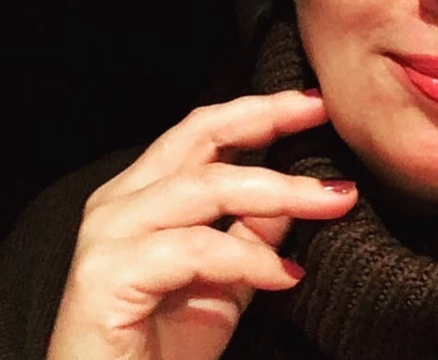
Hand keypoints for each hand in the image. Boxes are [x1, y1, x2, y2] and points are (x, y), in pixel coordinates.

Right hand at [47, 91, 356, 359]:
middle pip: (200, 135)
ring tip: (333, 202)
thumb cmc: (166, 345)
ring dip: (279, 190)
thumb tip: (299, 190)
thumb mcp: (228, 277)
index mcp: (145, 192)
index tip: (316, 102)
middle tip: (322, 110)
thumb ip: (254, 229)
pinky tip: (287, 277)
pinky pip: (194, 250)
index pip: (207, 131)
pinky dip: (249, 260)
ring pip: (205, 186)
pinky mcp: (104, 275)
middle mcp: (120, 200)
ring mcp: (108, 234)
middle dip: (268, 118)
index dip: (262, 111)